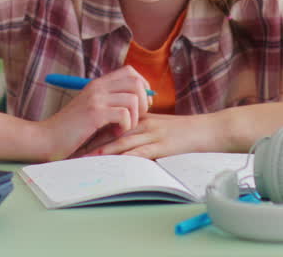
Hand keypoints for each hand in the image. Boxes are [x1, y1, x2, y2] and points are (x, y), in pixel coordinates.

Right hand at [36, 66, 153, 159]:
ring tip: (121, 128)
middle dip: (143, 102)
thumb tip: (139, 101)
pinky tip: (114, 133)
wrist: (46, 139)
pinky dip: (125, 126)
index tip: (139, 106)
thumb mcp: (90, 110)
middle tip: (134, 119)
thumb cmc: (70, 130)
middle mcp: (98, 86)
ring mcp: (96, 98)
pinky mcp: (95, 113)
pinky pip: (124, 114)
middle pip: (136, 82)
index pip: (130, 72)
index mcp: (98, 84)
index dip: (142, 87)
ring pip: (133, 98)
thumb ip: (109, 102)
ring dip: (134, 117)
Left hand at [81, 113, 223, 159]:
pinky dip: (125, 157)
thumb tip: (126, 141)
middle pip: (111, 132)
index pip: (112, 123)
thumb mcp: (163, 126)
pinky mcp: (163, 146)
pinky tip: (113, 163)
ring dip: (102, 151)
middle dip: (90, 141)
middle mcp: (144, 124)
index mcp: (142, 118)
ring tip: (84, 159)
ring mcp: (153, 134)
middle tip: (72, 150)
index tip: (76, 138)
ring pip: (121, 142)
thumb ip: (144, 130)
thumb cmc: (188, 131)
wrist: (210, 129)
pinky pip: (140, 152)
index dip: (93, 131)